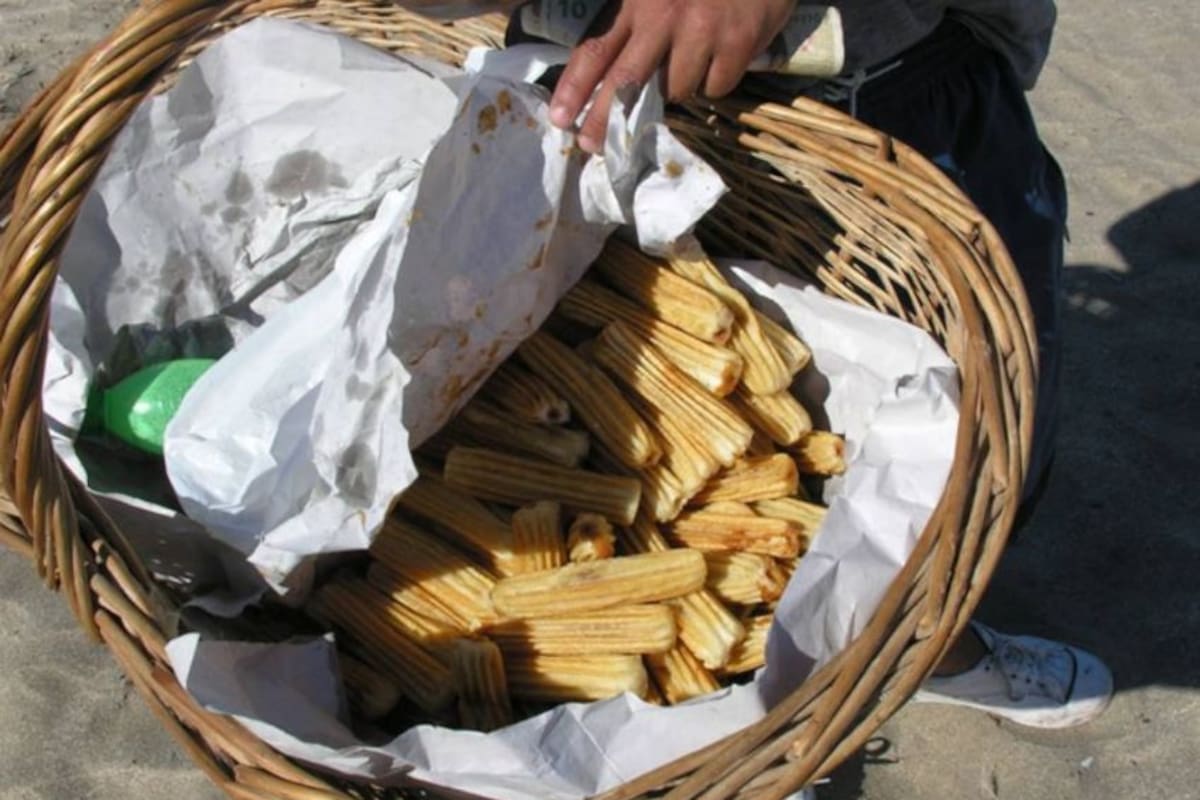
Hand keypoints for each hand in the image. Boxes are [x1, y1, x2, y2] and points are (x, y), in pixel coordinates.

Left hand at [549, 0, 796, 151]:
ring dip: (677, 89)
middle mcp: (664, 14)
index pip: (596, 48)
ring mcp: (702, 29)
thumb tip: (606, 75)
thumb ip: (631, 20)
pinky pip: (715, 87)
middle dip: (604, 120)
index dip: (574, 86)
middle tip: (591, 146)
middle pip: (625, 81)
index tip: (559, 118)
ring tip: (689, 65)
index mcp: (636, 0)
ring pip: (675, 90)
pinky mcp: (738, 41)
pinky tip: (721, 57)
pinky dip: (715, 81)